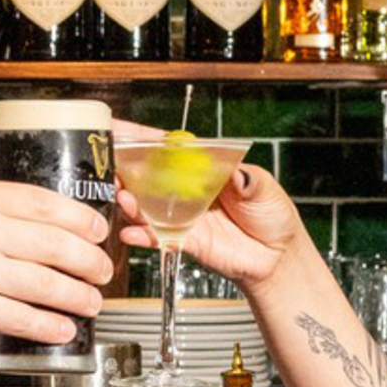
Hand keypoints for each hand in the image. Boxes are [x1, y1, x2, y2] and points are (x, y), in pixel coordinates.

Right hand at [0, 180, 112, 350]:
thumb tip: (39, 229)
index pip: (42, 202)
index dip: (79, 218)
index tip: (97, 230)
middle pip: (53, 242)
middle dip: (88, 260)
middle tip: (101, 270)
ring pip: (45, 282)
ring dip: (76, 295)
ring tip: (90, 302)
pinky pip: (21, 317)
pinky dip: (49, 325)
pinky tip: (63, 329)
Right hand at [110, 123, 314, 294]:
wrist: (277, 256)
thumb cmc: (272, 215)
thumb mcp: (264, 186)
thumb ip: (247, 179)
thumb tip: (234, 174)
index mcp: (202, 168)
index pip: (168, 149)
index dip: (142, 139)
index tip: (118, 130)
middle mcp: (187, 191)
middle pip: (148, 177)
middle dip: (125, 170)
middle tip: (109, 166)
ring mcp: (183, 217)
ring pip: (148, 206)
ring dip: (131, 201)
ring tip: (123, 196)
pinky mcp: (185, 241)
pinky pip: (158, 238)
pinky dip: (143, 235)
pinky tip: (132, 232)